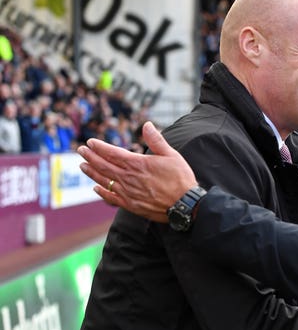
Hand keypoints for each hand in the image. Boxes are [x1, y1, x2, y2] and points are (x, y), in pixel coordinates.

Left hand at [77, 121, 196, 221]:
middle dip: (91, 157)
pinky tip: (95, 188)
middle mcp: (128, 178)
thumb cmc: (180, 178)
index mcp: (137, 164)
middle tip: (81, 150)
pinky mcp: (130, 205)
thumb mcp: (171, 155)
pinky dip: (101, 193)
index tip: (90, 142)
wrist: (184, 204)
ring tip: (82, 166)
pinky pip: (111, 198)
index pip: (112, 153)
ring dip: (92, 172)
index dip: (99, 147)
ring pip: (104, 181)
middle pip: (104, 166)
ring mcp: (128, 192)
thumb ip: (156, 140)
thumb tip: (147, 125)